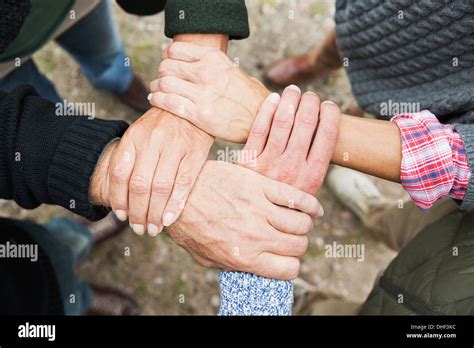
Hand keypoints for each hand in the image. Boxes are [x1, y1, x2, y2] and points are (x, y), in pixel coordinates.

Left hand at [105, 108, 212, 235]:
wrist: (191, 106)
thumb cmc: (162, 126)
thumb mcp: (140, 133)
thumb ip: (130, 158)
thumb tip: (120, 197)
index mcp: (134, 136)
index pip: (119, 173)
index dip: (118, 198)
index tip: (121, 216)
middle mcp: (152, 141)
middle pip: (140, 184)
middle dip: (138, 212)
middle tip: (139, 228)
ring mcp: (175, 147)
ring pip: (161, 187)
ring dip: (156, 213)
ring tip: (153, 228)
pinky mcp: (195, 154)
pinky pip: (183, 184)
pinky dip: (175, 205)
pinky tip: (169, 219)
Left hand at [148, 42, 268, 142]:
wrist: (262, 117)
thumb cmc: (246, 95)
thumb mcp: (230, 69)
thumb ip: (210, 64)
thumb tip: (189, 62)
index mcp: (214, 58)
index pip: (175, 50)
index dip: (166, 58)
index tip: (167, 65)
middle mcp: (207, 72)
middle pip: (167, 67)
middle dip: (161, 74)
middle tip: (161, 81)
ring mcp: (203, 94)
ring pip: (164, 84)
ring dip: (156, 88)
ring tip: (157, 92)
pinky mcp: (200, 114)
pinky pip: (169, 103)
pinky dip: (157, 100)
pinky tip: (156, 101)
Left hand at [166, 160, 323, 279]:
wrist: (177, 193)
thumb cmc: (189, 226)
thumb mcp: (206, 257)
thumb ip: (232, 265)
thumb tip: (252, 268)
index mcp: (244, 258)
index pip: (288, 270)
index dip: (290, 264)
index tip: (285, 257)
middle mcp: (255, 237)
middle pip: (298, 246)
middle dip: (297, 244)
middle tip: (289, 236)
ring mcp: (259, 210)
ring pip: (301, 224)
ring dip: (303, 224)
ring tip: (297, 221)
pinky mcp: (259, 187)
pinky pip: (296, 198)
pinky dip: (311, 205)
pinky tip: (314, 208)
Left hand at [239, 86, 339, 194]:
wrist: (253, 220)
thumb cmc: (286, 204)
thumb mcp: (309, 196)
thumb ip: (318, 171)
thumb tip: (332, 144)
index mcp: (312, 178)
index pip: (327, 135)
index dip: (330, 114)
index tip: (329, 106)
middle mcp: (291, 169)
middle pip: (305, 122)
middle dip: (310, 102)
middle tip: (310, 96)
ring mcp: (268, 164)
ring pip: (282, 121)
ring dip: (290, 100)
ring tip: (293, 91)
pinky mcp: (248, 161)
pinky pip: (258, 128)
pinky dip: (267, 109)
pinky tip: (273, 99)